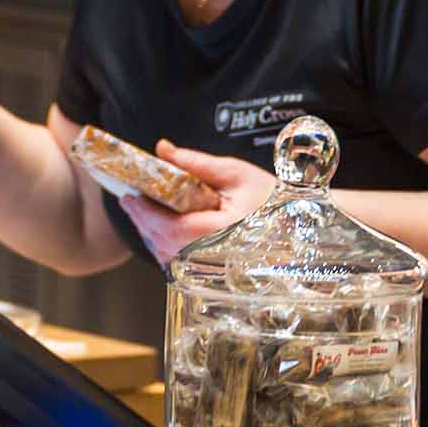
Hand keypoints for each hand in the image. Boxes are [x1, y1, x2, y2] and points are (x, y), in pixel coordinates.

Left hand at [114, 140, 277, 262]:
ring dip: (152, 233)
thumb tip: (162, 149)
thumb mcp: (235, 173)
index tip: (129, 196)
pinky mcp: (210, 277)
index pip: (170, 227)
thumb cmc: (271, 199)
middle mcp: (213, 259)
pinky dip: (164, 246)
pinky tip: (163, 228)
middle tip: (130, 198)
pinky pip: (177, 264)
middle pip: (162, 243)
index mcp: (220, 233)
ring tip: (144, 210)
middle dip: (143, 220)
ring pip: (166, 256)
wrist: (298, 227)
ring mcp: (211, 272)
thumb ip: (195, 163)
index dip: (145, 213)